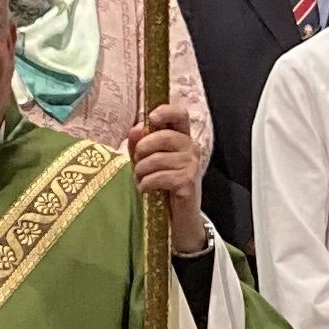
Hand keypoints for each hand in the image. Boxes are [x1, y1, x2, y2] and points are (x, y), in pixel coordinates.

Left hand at [128, 102, 210, 254]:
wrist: (179, 217)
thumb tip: (136, 128)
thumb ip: (140, 144)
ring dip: (141, 171)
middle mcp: (192, 148)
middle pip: (164, 136)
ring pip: (157, 159)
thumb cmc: (163, 185)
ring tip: (140, 180)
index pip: (180, 115)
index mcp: (183, 138)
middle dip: (143, 148)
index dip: (166, 111)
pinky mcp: (187, 183)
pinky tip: (145, 189)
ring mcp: (191, 166)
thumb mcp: (148, 161)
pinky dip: (146, 184)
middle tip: (137, 163)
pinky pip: (159, 177)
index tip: (151, 118)